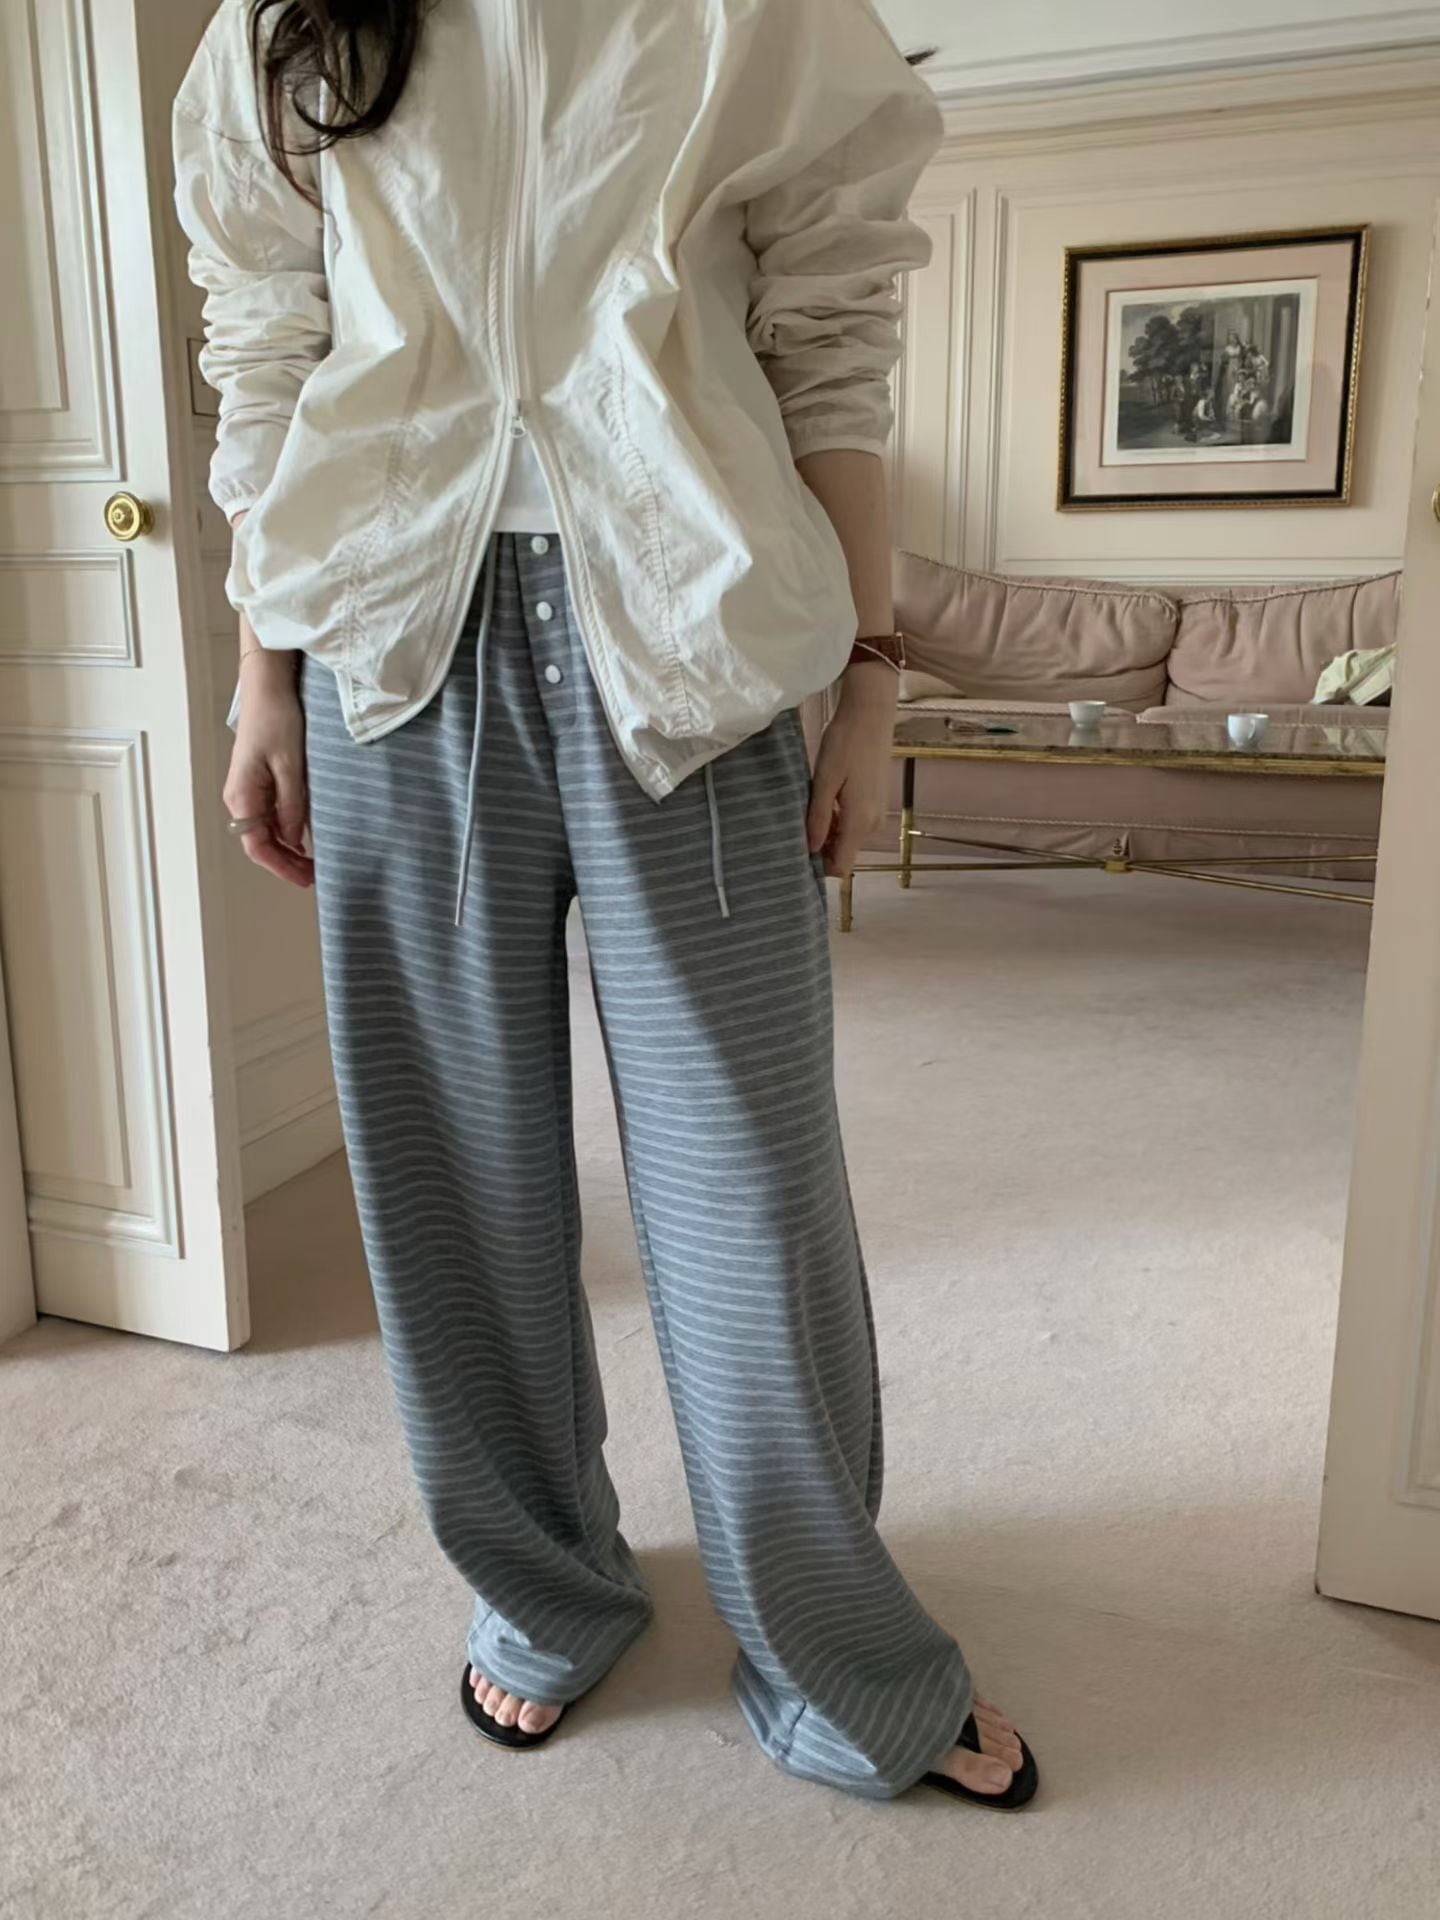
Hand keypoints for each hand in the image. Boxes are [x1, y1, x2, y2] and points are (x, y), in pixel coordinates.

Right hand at [224, 648, 313, 888]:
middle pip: (260, 842)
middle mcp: (240, 796)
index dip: (282, 867)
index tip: (306, 879)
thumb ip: (291, 806)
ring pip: (265, 831)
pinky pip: (269, 814)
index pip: (258, 846)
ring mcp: (247, 789)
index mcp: (243, 795)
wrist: (267, 686)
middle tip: (315, 876)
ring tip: (313, 861)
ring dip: (287, 848)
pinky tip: (305, 836)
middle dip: (286, 862)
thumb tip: (294, 841)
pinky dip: (286, 830)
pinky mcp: (257, 780)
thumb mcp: (290, 766)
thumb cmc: (276, 719)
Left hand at [806, 662, 896, 877]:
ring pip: (848, 838)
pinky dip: (838, 819)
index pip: (842, 866)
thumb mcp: (824, 781)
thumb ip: (818, 818)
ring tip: (810, 807)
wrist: (871, 715)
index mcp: (859, 822)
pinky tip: (825, 798)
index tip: (797, 850)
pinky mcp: (876, 801)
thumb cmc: (845, 743)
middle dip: (821, 847)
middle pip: (844, 853)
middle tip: (798, 824)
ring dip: (828, 831)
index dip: (819, 866)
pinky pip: (854, 823)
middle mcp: (872, 824)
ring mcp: (877, 812)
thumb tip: (809, 849)